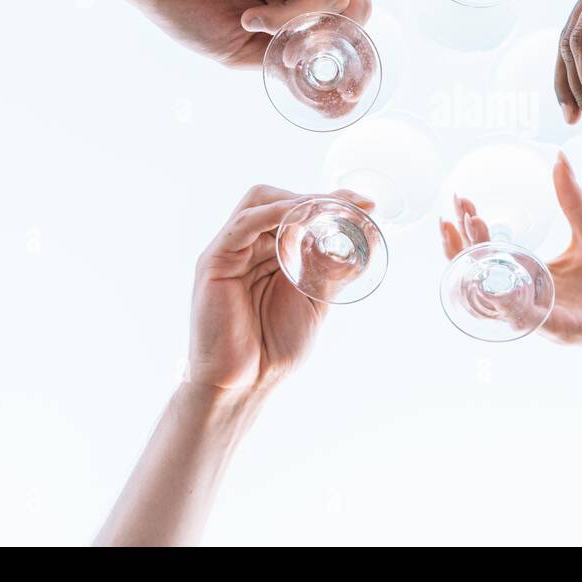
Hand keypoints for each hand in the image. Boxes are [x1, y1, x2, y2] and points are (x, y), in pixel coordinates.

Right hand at [114, 0, 371, 68]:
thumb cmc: (187, 9)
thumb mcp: (245, 53)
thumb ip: (289, 71)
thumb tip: (333, 108)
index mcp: (296, 5)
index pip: (350, 26)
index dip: (345, 54)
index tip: (325, 78)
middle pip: (354, 9)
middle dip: (320, 38)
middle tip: (282, 47)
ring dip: (295, 15)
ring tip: (253, 18)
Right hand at [187, 184, 373, 390]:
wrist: (243, 385)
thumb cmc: (273, 349)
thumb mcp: (314, 302)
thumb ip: (331, 270)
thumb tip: (362, 240)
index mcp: (269, 255)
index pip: (297, 212)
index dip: (330, 203)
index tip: (366, 206)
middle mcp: (249, 247)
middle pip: (279, 199)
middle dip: (317, 197)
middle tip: (352, 204)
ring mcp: (230, 251)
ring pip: (261, 202)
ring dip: (299, 202)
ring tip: (330, 209)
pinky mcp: (215, 261)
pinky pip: (244, 224)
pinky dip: (274, 214)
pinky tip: (300, 217)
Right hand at [439, 154, 581, 359]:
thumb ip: (572, 201)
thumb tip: (559, 159)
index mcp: (536, 278)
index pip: (492, 254)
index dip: (472, 229)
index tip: (462, 199)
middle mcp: (531, 300)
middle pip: (482, 275)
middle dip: (462, 244)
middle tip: (454, 213)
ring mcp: (542, 317)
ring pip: (494, 297)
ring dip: (478, 265)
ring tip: (469, 232)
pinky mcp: (561, 330)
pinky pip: (526, 316)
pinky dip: (507, 298)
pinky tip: (495, 277)